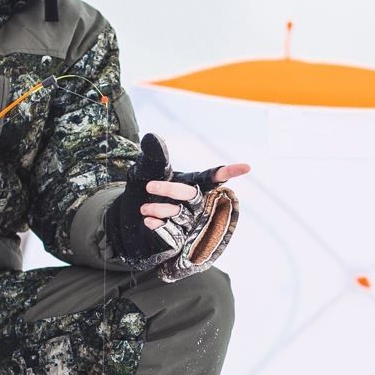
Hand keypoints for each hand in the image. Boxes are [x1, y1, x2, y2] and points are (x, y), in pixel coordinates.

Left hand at [105, 133, 250, 268]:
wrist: (127, 215)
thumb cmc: (143, 188)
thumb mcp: (146, 169)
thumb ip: (154, 155)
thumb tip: (152, 137)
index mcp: (192, 182)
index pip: (213, 177)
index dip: (229, 172)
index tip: (247, 167)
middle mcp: (195, 203)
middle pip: (192, 196)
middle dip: (171, 190)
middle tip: (149, 185)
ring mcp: (188, 222)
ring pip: (181, 215)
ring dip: (161, 209)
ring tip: (143, 208)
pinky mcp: (178, 238)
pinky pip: (173, 233)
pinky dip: (160, 226)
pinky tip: (148, 221)